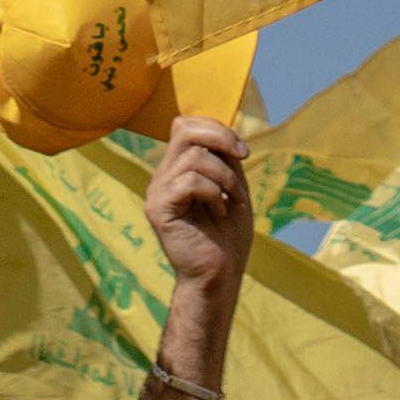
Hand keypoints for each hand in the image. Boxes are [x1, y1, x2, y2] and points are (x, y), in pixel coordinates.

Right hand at [145, 122, 252, 314]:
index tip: (242, 152)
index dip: (215, 128)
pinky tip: (218, 212)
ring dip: (225, 177)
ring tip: (231, 201)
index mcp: (177, 169)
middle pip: (184, 130)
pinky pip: (190, 181)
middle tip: (242, 158)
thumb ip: (225, 158)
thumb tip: (224, 130)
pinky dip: (213, 193)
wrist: (219, 275)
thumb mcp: (232, 187)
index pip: (185, 125)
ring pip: (194, 156)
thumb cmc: (227, 236)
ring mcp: (157, 192)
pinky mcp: (158, 209)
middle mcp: (162, 177)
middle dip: (221, 138)